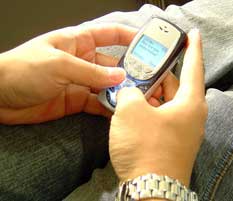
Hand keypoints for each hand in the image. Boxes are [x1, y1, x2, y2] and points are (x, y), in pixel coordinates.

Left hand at [0, 24, 136, 123]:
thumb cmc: (21, 69)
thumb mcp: (59, 65)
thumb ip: (92, 73)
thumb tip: (120, 77)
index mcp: (78, 42)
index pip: (109, 35)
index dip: (129, 38)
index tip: (149, 45)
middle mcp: (82, 61)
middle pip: (114, 65)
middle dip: (131, 73)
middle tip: (149, 82)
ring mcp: (80, 81)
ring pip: (108, 86)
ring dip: (123, 93)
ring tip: (139, 99)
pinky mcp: (76, 100)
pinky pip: (98, 103)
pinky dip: (109, 107)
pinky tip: (120, 111)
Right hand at [109, 29, 206, 186]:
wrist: (150, 189)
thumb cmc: (146, 147)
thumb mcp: (131, 110)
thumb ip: (129, 92)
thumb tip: (129, 93)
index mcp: (190, 103)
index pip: (193, 67)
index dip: (192, 48)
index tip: (193, 35)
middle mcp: (191, 116)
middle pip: (175, 86)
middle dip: (157, 76)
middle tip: (140, 69)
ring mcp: (182, 131)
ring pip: (166, 103)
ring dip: (149, 95)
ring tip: (130, 90)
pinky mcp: (171, 143)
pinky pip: (161, 118)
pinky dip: (148, 110)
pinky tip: (132, 110)